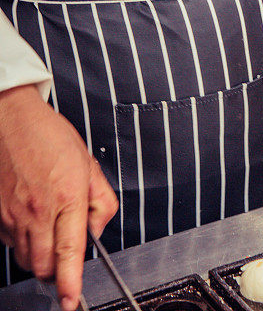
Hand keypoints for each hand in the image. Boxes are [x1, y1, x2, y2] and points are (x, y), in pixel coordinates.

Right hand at [0, 85, 117, 310]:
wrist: (12, 121)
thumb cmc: (50, 137)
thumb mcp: (88, 163)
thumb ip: (101, 201)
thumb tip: (97, 231)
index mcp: (67, 195)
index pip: (70, 251)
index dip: (70, 282)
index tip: (71, 300)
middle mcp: (38, 210)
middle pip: (44, 265)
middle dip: (56, 270)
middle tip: (66, 258)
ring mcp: (13, 215)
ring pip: (27, 258)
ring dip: (40, 257)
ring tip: (50, 230)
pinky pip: (11, 244)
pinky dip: (23, 242)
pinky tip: (32, 220)